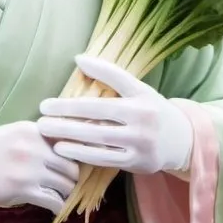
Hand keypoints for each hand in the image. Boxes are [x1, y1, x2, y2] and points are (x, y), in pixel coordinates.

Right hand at [0, 121, 79, 215]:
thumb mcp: (8, 135)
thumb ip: (32, 139)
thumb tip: (58, 149)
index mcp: (29, 129)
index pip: (65, 141)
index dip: (71, 155)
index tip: (69, 166)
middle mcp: (33, 146)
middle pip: (71, 164)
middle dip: (70, 177)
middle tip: (65, 185)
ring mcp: (30, 168)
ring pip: (66, 184)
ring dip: (65, 193)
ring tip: (60, 197)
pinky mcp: (24, 189)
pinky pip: (54, 201)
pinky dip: (58, 207)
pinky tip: (54, 208)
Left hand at [37, 55, 193, 174]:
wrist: (182, 140)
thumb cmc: (152, 109)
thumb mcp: (137, 88)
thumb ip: (110, 74)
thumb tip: (78, 59)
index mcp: (140, 101)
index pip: (103, 98)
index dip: (72, 101)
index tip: (47, 102)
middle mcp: (141, 123)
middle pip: (97, 121)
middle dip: (66, 119)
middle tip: (41, 117)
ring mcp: (140, 145)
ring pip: (99, 141)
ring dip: (70, 138)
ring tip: (47, 133)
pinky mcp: (137, 163)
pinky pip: (105, 160)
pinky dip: (83, 155)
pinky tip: (64, 150)